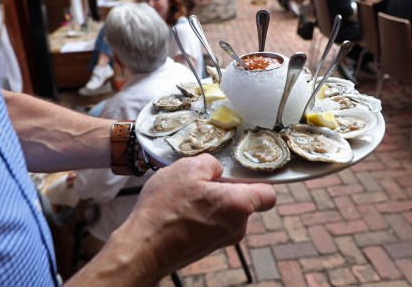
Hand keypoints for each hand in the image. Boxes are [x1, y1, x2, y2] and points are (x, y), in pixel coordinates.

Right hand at [70, 154, 275, 285]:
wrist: (143, 248)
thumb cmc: (165, 210)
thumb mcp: (188, 168)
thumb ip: (212, 163)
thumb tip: (216, 169)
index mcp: (238, 205)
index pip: (268, 194)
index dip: (258, 179)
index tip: (241, 171)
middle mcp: (236, 227)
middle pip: (243, 200)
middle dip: (225, 187)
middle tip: (200, 180)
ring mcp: (222, 240)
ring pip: (225, 211)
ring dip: (209, 201)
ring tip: (184, 196)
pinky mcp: (206, 247)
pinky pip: (211, 223)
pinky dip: (199, 214)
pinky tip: (178, 209)